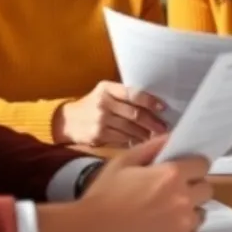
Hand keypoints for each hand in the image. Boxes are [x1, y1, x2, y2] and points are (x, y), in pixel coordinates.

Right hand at [37, 134, 211, 231]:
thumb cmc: (104, 195)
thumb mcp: (124, 161)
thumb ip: (153, 146)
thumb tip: (173, 137)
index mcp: (173, 174)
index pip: (203, 164)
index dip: (192, 167)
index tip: (182, 172)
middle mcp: (184, 199)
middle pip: (207, 189)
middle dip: (193, 188)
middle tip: (170, 193)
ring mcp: (183, 226)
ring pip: (200, 214)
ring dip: (188, 212)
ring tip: (162, 215)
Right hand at [53, 81, 167, 146]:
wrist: (67, 121)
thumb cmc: (92, 105)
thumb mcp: (104, 93)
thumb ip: (123, 96)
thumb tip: (152, 105)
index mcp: (107, 88)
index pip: (133, 94)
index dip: (150, 101)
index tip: (163, 107)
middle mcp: (104, 103)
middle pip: (134, 114)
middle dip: (152, 122)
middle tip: (164, 127)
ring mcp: (100, 120)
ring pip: (130, 128)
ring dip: (146, 134)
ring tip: (157, 136)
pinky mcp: (98, 135)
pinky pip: (122, 139)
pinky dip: (135, 141)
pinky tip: (143, 142)